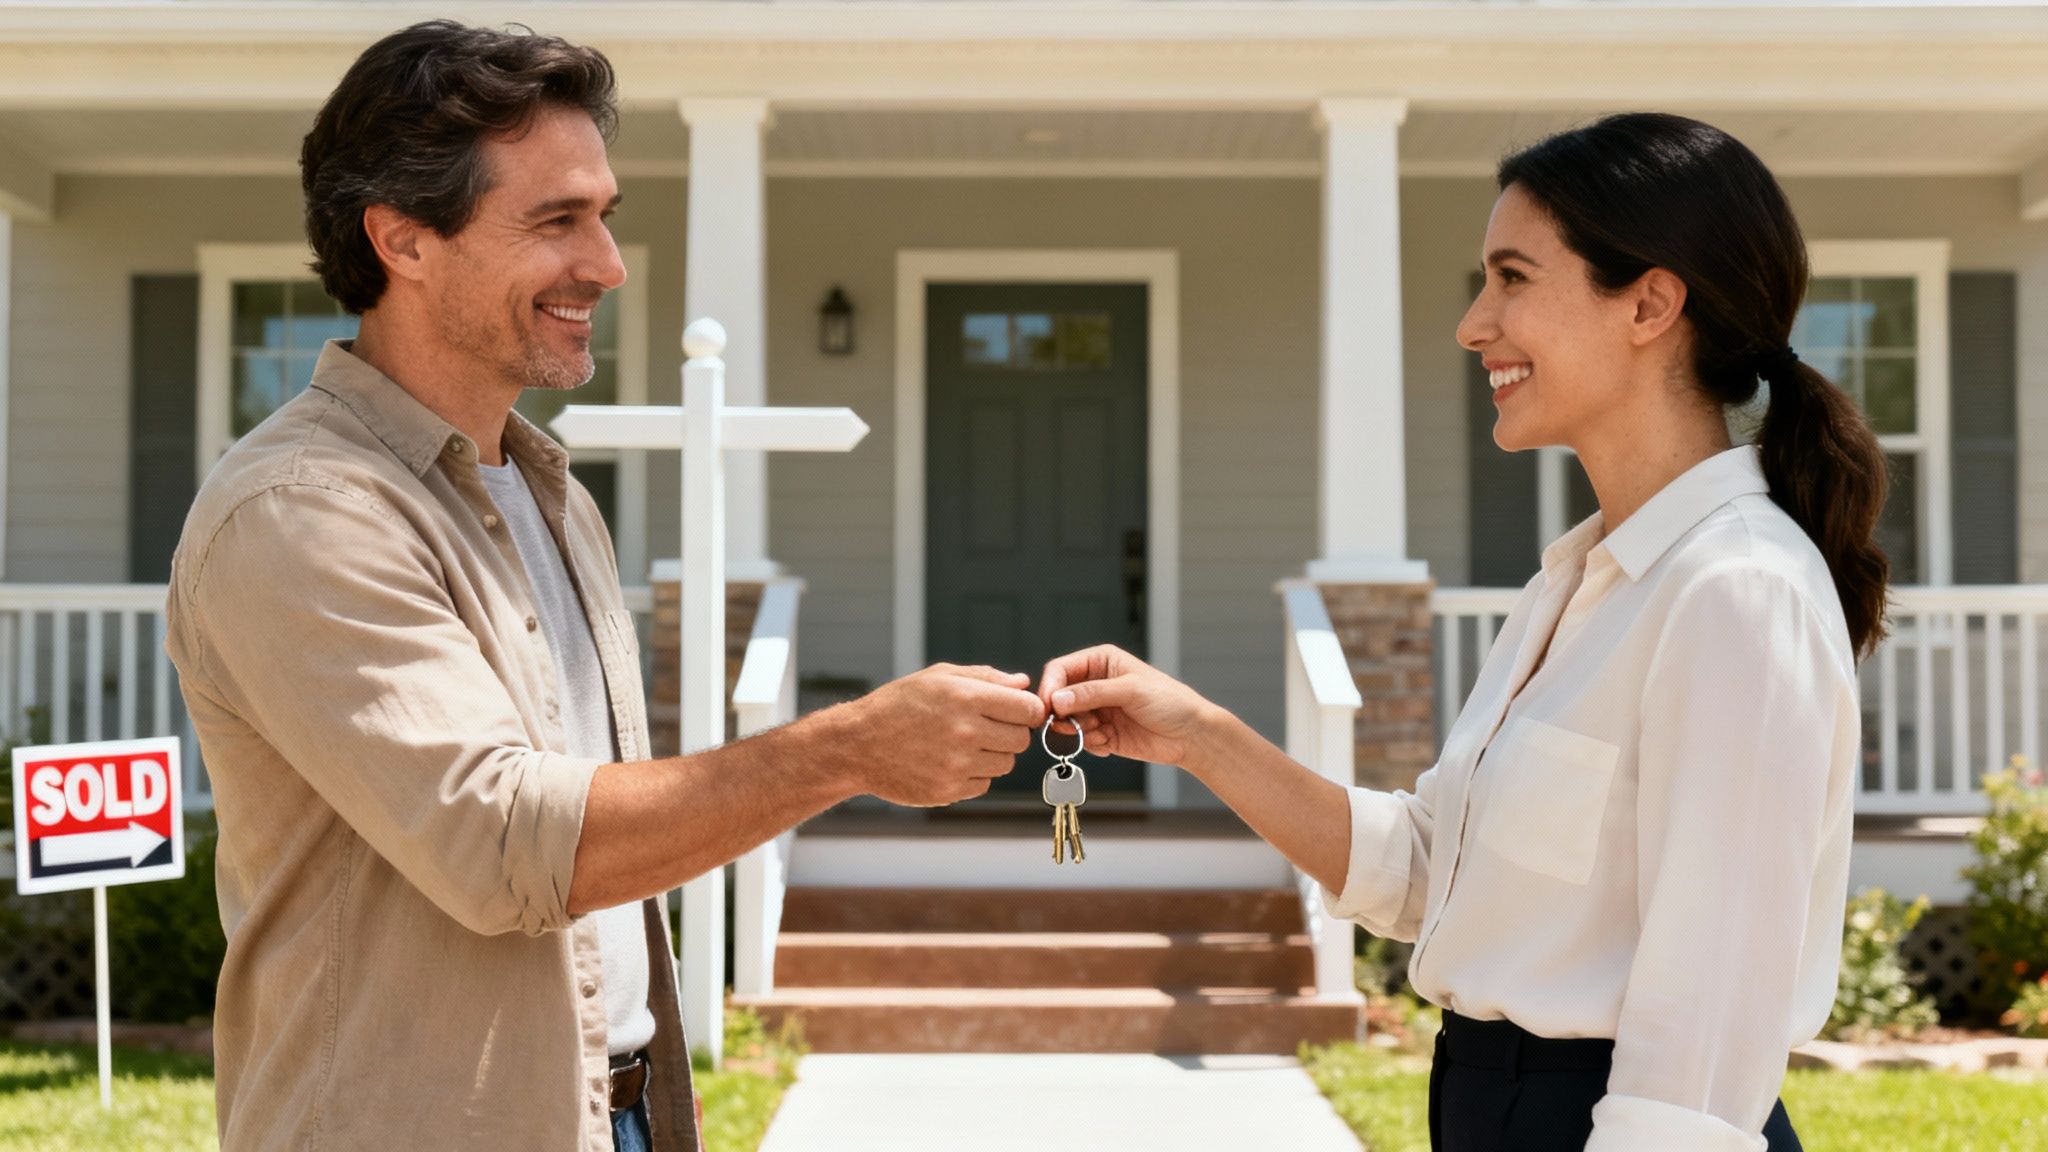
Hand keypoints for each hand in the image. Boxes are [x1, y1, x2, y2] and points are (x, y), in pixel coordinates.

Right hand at [840, 664, 1046, 805]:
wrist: (857, 744)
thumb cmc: (899, 704)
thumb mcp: (938, 677)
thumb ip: (985, 677)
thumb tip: (1023, 684)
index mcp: (966, 697)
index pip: (1029, 709)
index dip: (1027, 710)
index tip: (1015, 712)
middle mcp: (965, 731)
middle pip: (1021, 739)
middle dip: (1010, 732)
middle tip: (985, 727)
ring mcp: (957, 764)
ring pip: (1006, 764)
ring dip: (993, 755)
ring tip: (964, 744)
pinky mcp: (948, 791)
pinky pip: (984, 784)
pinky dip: (974, 774)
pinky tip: (950, 761)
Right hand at [1038, 645, 1213, 766]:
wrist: (1191, 735)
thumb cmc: (1170, 702)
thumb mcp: (1130, 690)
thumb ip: (1092, 693)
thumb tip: (1058, 698)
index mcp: (1101, 662)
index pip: (1061, 670)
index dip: (1050, 687)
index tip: (1049, 706)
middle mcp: (1095, 685)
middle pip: (1058, 698)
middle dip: (1063, 714)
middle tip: (1073, 725)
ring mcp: (1097, 710)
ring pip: (1066, 722)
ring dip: (1078, 731)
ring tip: (1100, 732)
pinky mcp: (1101, 733)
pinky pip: (1080, 740)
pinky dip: (1090, 744)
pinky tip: (1109, 741)